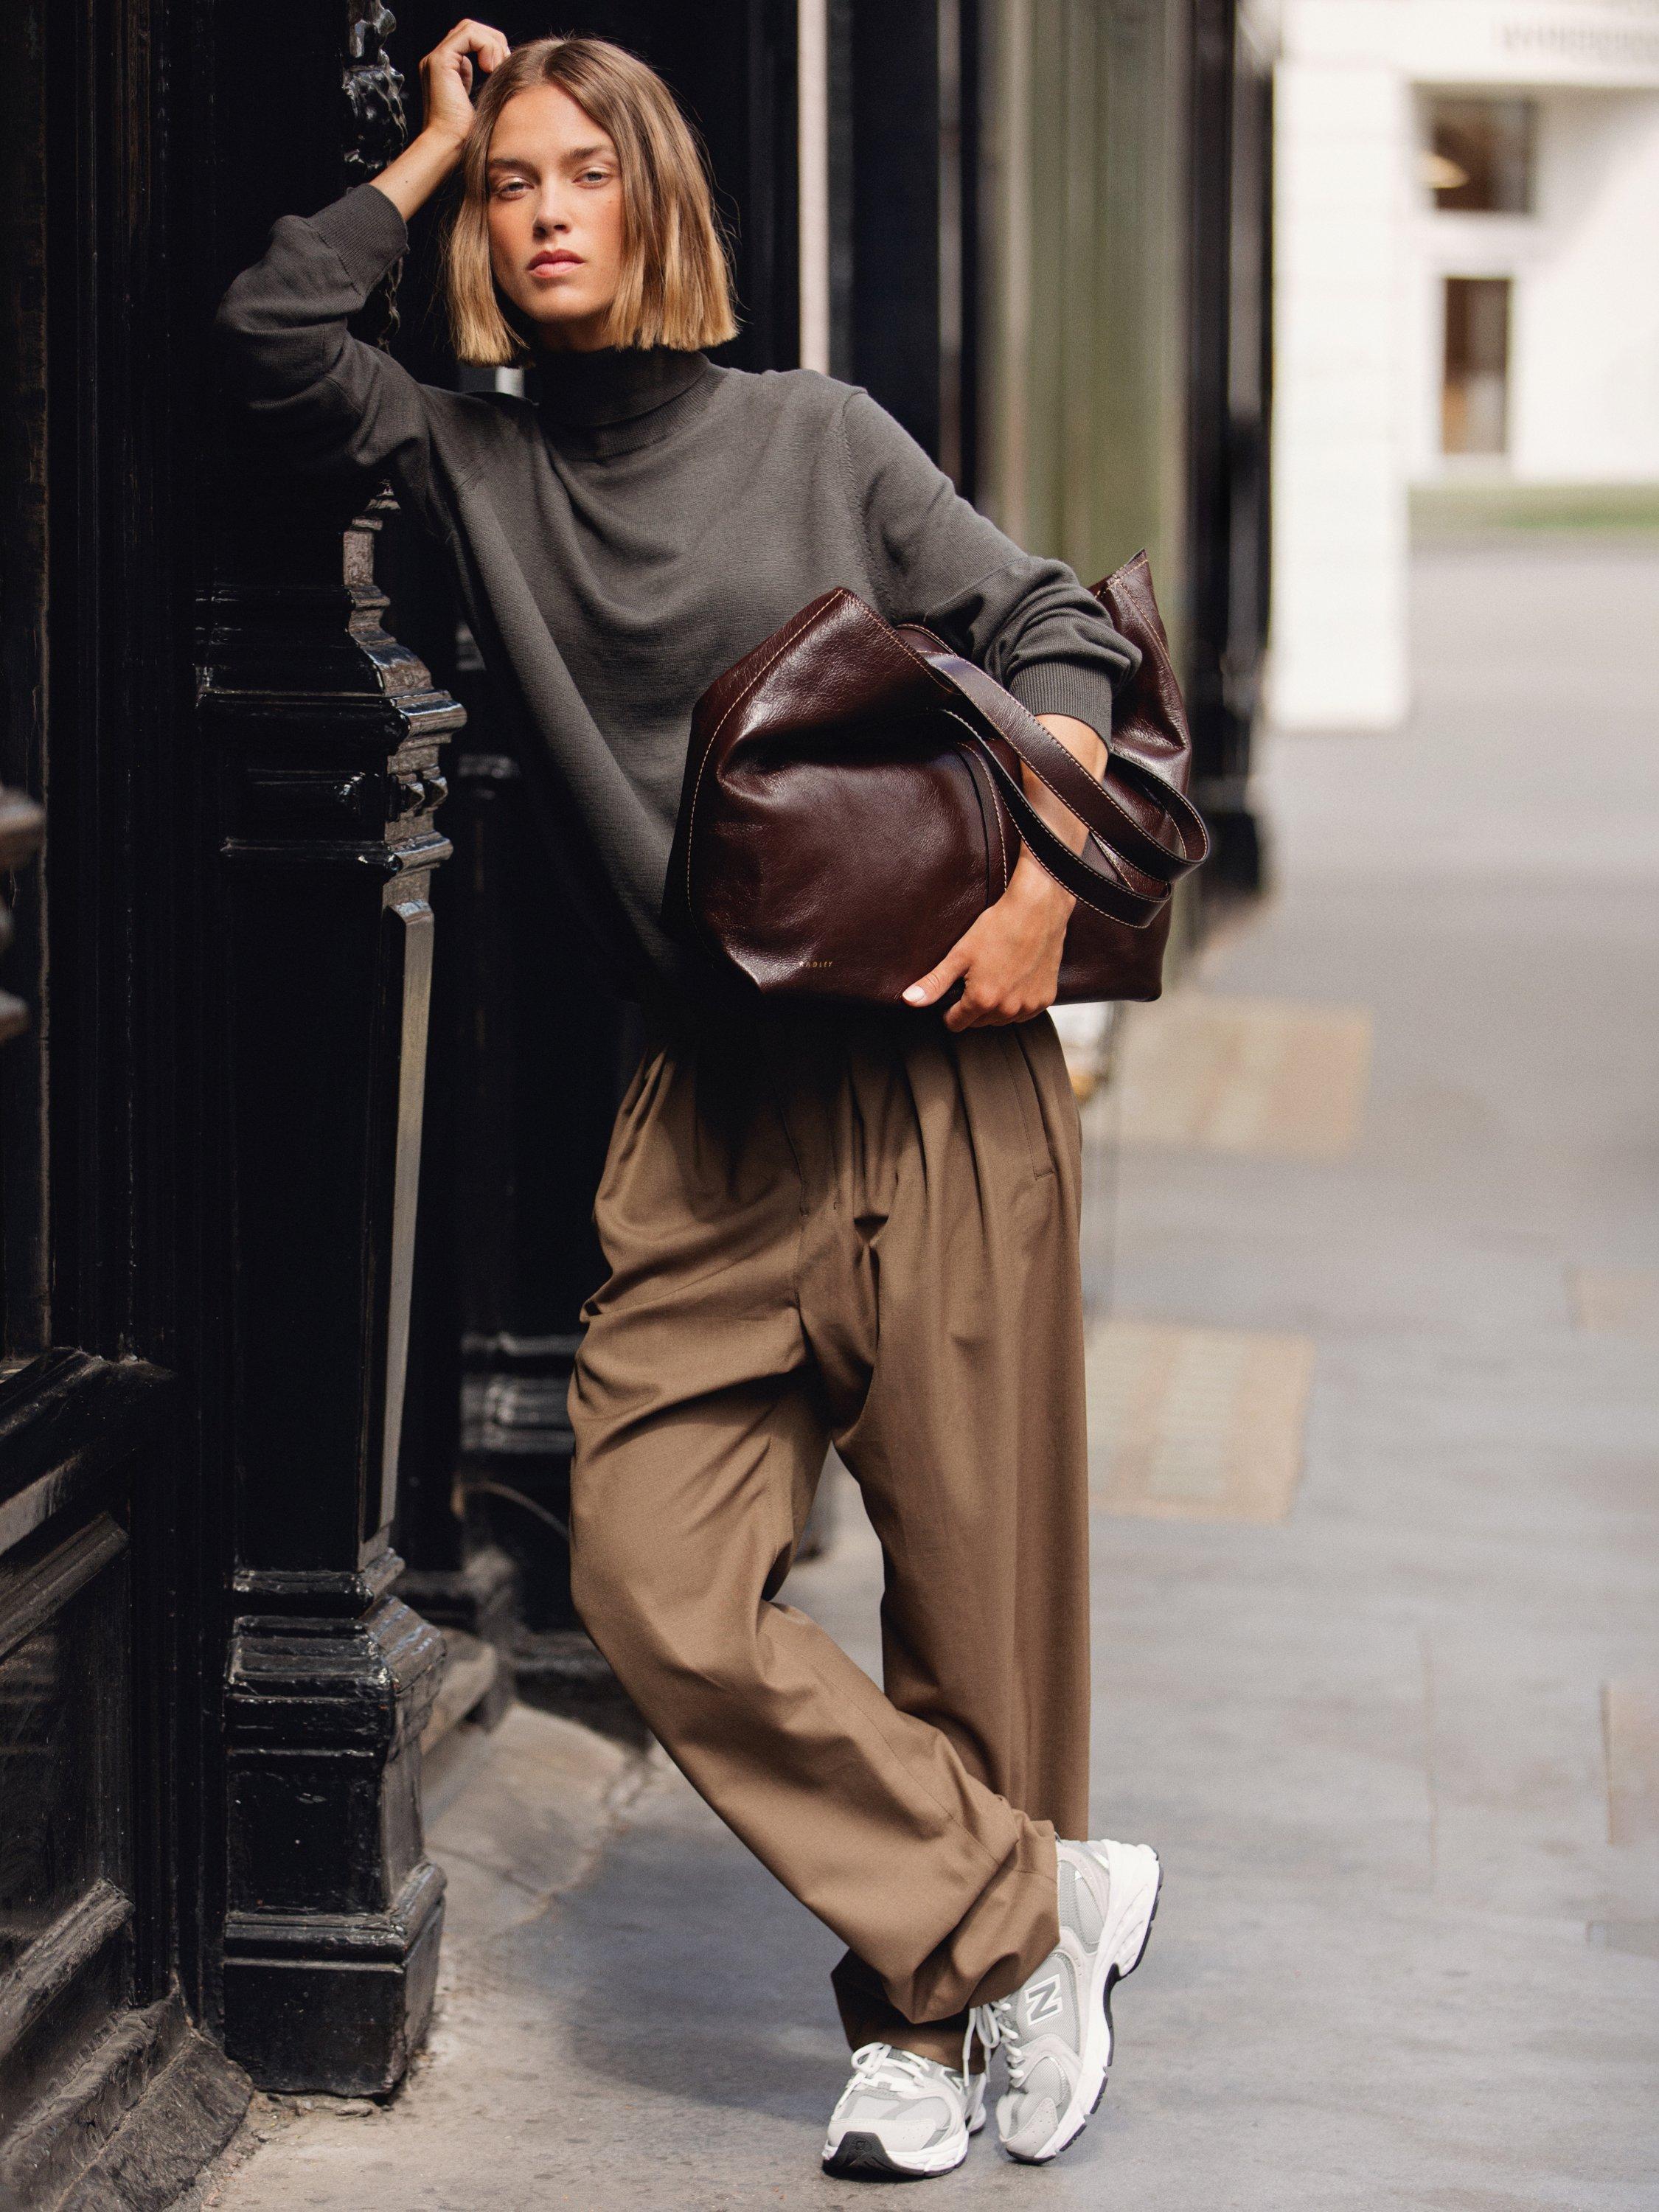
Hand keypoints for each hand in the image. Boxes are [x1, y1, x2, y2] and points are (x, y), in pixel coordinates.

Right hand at [419, 20, 510, 146]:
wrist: (449, 148)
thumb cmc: (468, 136)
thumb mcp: (483, 102)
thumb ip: (487, 83)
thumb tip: (505, 69)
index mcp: (448, 69)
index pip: (471, 39)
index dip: (493, 46)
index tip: (504, 67)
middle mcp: (439, 60)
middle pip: (470, 28)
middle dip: (494, 41)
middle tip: (505, 63)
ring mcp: (437, 59)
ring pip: (469, 27)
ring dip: (492, 43)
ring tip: (497, 67)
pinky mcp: (440, 61)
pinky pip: (468, 35)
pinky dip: (486, 46)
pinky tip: (491, 67)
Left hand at [903, 856, 1072, 1030]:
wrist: (1038, 910)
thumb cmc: (998, 927)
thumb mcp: (960, 954)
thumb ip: (934, 983)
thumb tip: (909, 1001)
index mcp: (982, 1000)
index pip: (955, 1024)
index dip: (950, 1009)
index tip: (955, 990)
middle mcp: (1007, 1009)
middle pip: (979, 1022)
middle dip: (974, 1005)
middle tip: (977, 976)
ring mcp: (1029, 1006)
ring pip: (1002, 1019)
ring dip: (997, 1005)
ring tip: (997, 974)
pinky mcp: (1046, 999)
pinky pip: (1024, 1012)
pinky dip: (1018, 1001)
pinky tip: (1016, 977)